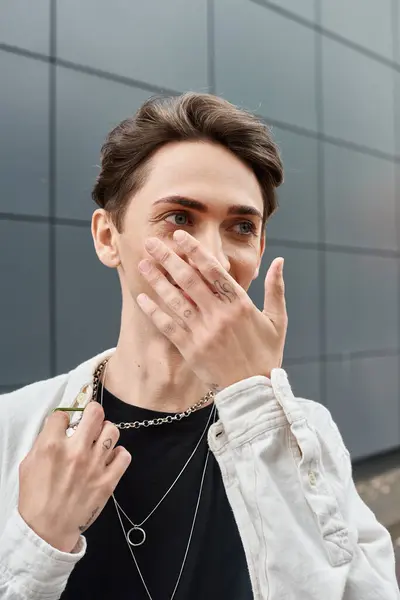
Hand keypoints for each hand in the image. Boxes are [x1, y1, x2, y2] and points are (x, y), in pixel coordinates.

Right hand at [18, 403, 130, 552]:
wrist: (47, 530)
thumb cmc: (36, 498)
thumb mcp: (28, 464)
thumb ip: (43, 442)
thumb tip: (57, 427)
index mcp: (52, 446)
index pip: (63, 414)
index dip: (63, 419)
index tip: (64, 426)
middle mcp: (76, 452)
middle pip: (95, 413)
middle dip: (92, 412)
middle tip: (90, 421)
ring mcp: (95, 465)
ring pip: (112, 431)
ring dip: (106, 433)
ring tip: (99, 441)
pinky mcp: (108, 480)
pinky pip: (124, 455)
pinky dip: (119, 454)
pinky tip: (109, 459)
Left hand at [137, 230, 286, 390]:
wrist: (255, 390)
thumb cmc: (267, 354)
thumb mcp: (277, 320)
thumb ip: (276, 289)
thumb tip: (279, 260)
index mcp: (240, 304)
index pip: (214, 270)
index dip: (195, 250)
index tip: (180, 236)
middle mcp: (219, 315)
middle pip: (189, 279)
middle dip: (168, 258)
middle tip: (151, 243)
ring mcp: (203, 332)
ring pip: (175, 299)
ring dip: (157, 280)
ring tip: (143, 264)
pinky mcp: (191, 349)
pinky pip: (168, 326)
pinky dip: (154, 311)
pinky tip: (141, 298)